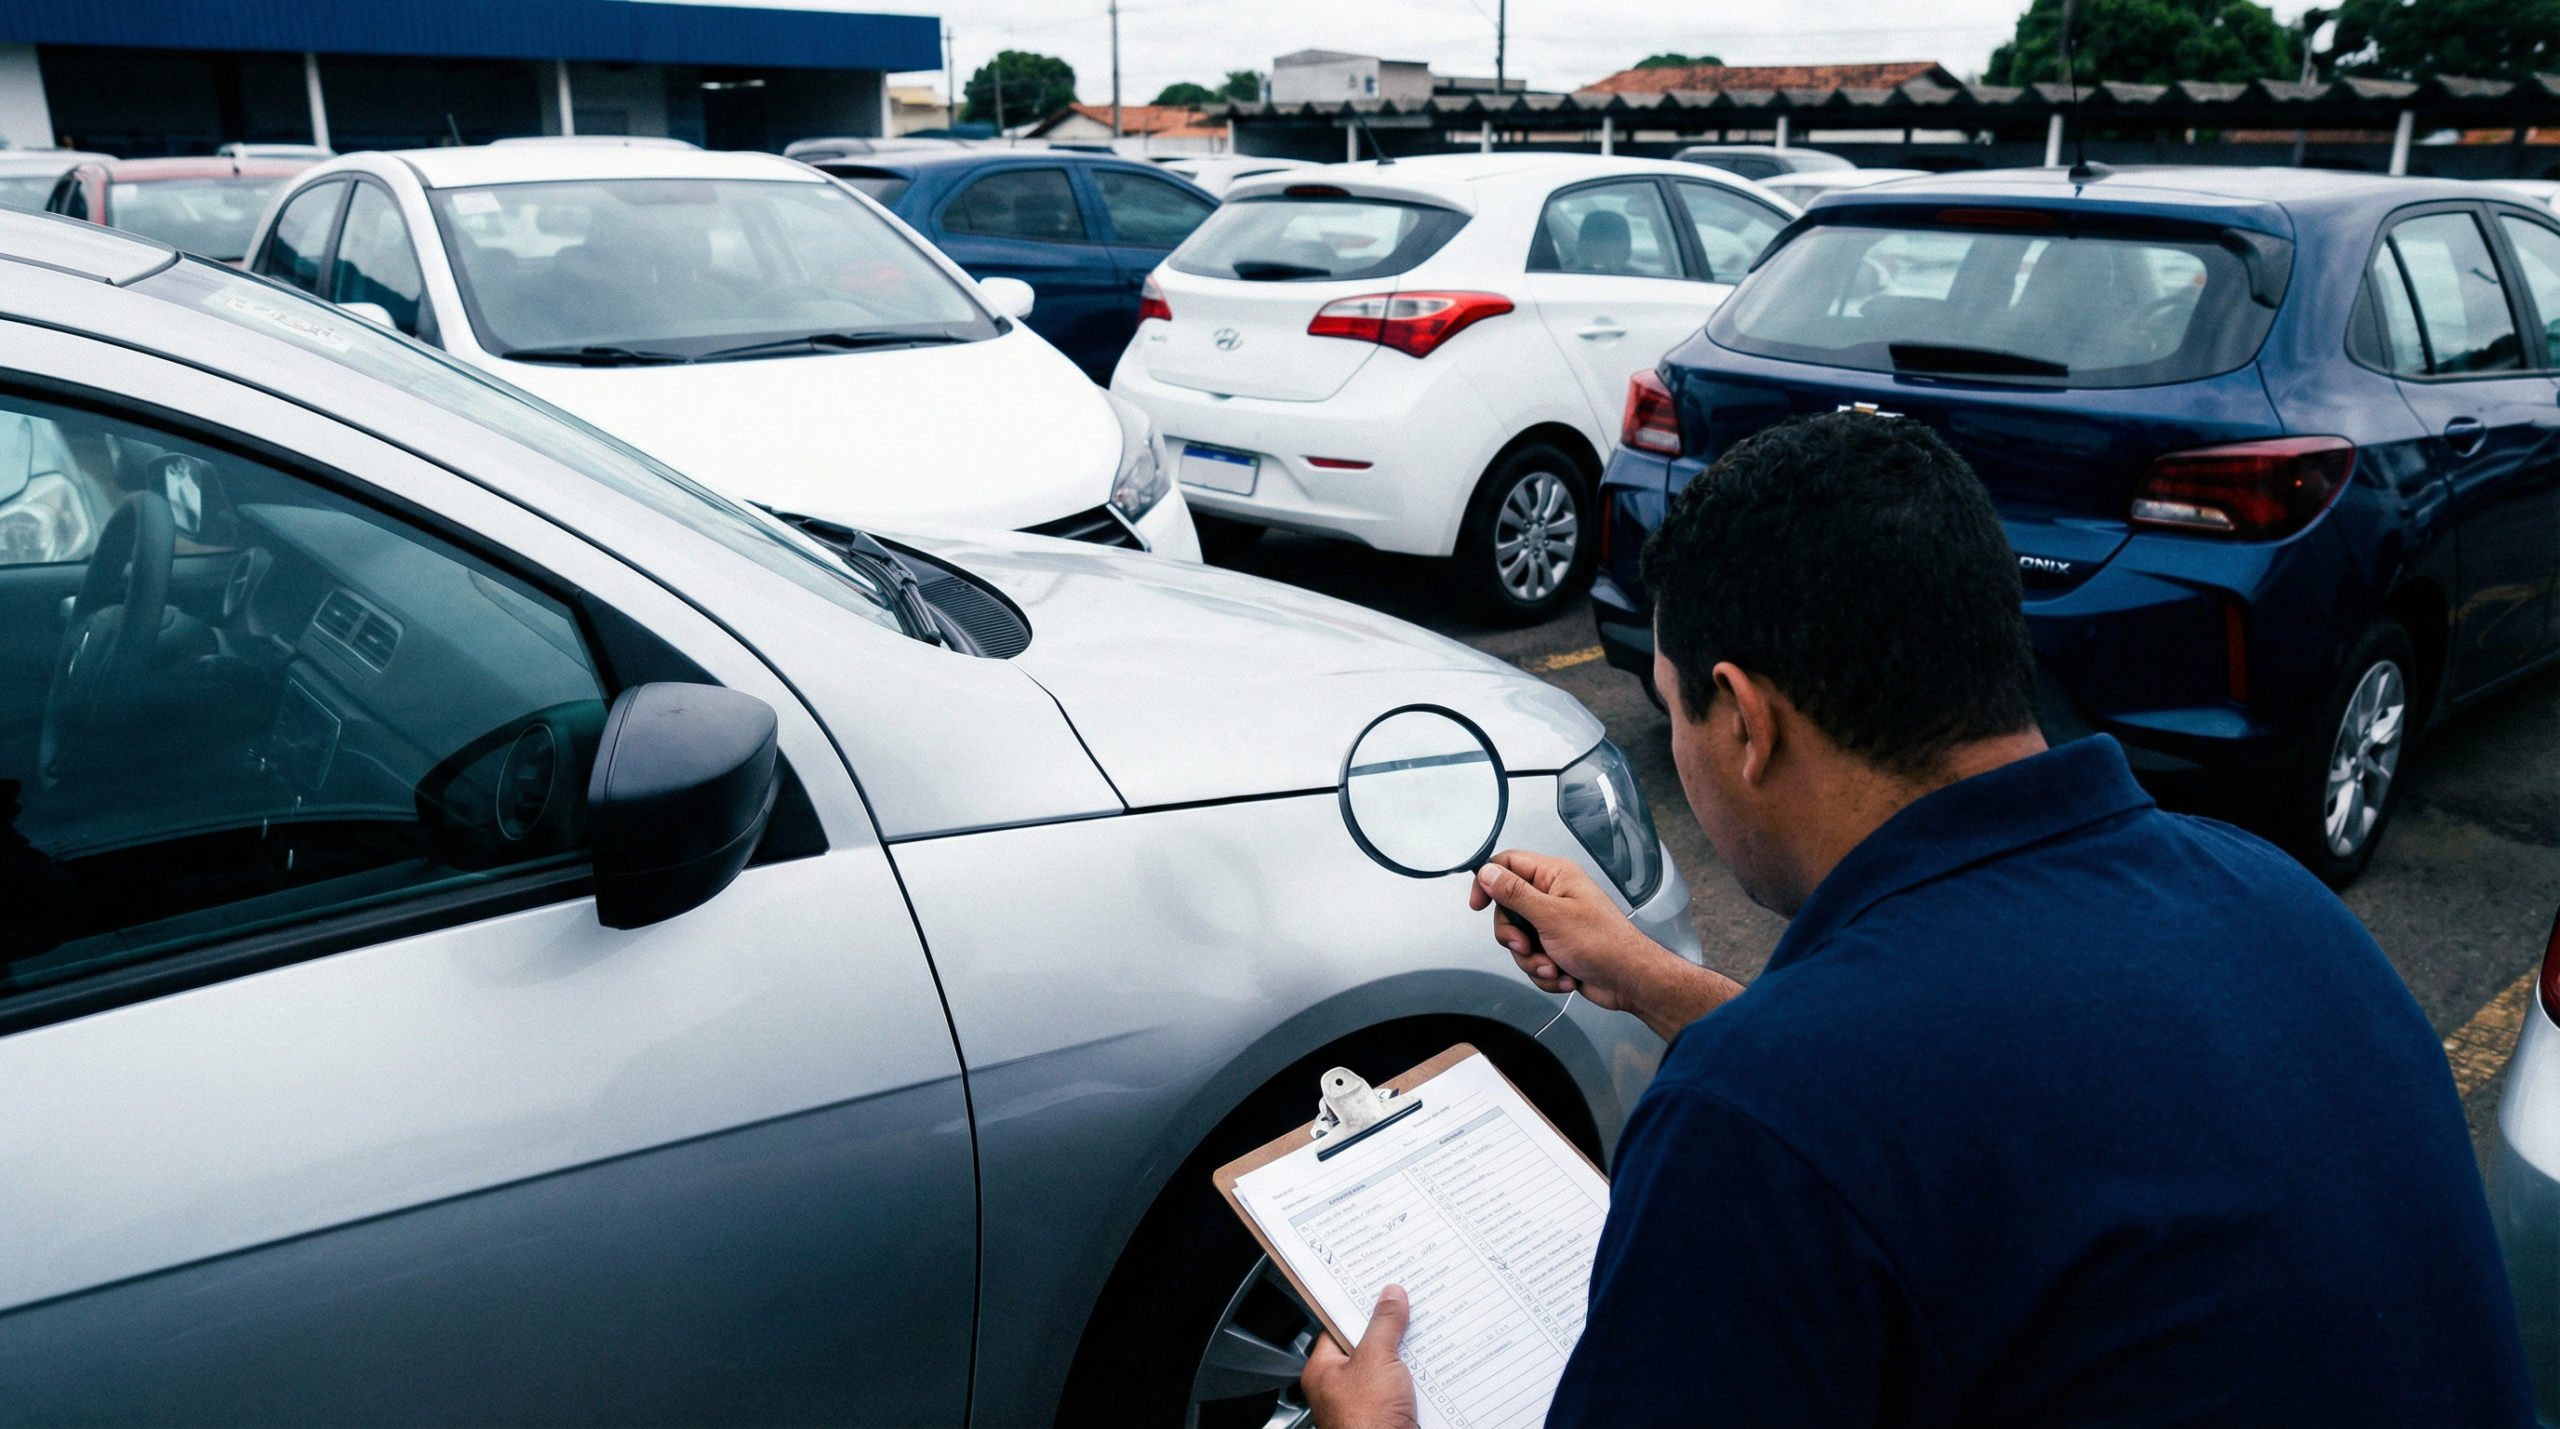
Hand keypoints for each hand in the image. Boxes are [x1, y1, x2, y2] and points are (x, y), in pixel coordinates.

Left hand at [1302, 1285, 1419, 1428]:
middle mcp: (1344, 1388)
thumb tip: (1390, 1297)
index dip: (1360, 1306)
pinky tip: (1437, 1366)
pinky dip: (1422, 1378)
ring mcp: (1369, 1404)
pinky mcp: (1392, 1416)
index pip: (1340, 1326)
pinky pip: (1408, 1388)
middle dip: (1392, 1329)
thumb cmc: (1364, 1423)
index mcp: (1325, 1370)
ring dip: (1411, 1354)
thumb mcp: (1375, 1360)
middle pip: (1370, 1345)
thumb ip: (1384, 1325)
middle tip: (1411, 1306)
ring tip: (1429, 1333)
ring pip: (1392, 1367)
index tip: (1379, 1287)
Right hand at [1472, 850, 1742, 1041]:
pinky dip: (1545, 972)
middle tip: (1527, 946)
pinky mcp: (1556, 948)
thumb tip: (1487, 873)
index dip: (1488, 882)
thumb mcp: (1550, 916)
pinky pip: (1533, 959)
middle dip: (1514, 937)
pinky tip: (1565, 976)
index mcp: (1555, 876)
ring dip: (1532, 960)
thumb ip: (1514, 893)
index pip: (1508, 864)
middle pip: (1507, 909)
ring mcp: (1554, 923)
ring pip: (1519, 940)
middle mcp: (1553, 896)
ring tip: (1555, 967)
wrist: (1629, 981)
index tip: (1478, 905)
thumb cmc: (1604, 943)